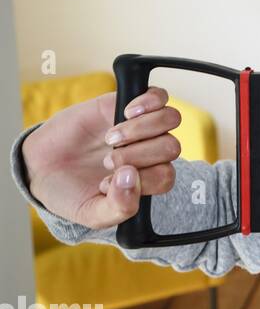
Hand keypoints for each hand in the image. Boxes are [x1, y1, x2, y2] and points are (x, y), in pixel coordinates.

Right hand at [21, 86, 181, 229]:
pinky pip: (158, 95)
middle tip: (107, 161)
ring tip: (111, 138)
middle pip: (171, 147)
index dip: (141, 181)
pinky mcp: (125, 104)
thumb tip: (132, 179)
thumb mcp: (92, 213)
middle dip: (138, 155)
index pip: (166, 177)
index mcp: (147, 180)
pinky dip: (149, 102)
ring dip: (141, 129)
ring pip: (170, 119)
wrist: (38, 167)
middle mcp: (149, 152)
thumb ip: (118, 207)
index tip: (105, 183)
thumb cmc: (70, 192)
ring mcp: (140, 127)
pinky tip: (125, 113)